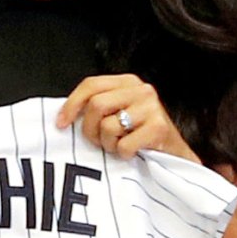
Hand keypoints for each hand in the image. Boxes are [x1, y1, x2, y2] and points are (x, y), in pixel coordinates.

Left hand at [56, 74, 198, 161]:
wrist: (175, 155)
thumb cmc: (141, 135)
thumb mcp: (120, 112)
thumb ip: (99, 107)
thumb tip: (65, 115)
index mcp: (128, 82)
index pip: (91, 84)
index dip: (72, 104)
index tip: (61, 123)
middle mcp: (141, 90)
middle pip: (96, 105)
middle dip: (90, 129)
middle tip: (97, 141)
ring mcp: (152, 107)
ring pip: (107, 126)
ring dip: (107, 144)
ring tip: (118, 145)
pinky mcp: (158, 127)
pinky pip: (123, 145)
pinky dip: (123, 154)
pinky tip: (132, 152)